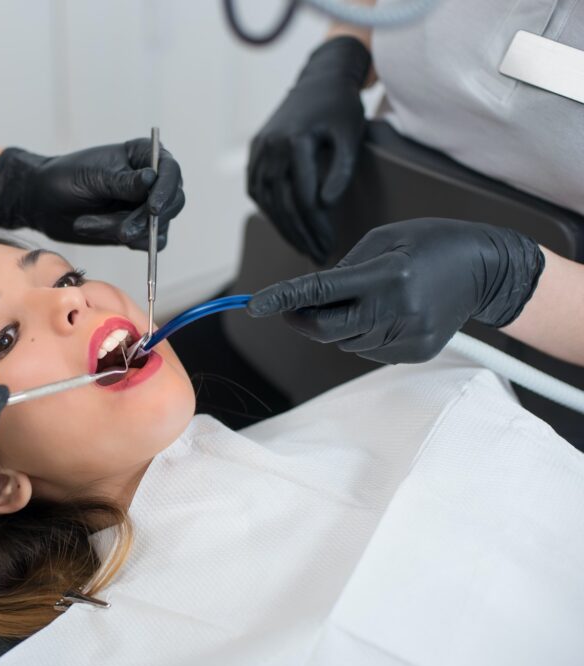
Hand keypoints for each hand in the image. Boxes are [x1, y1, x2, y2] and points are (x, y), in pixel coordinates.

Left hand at [0, 138, 184, 249]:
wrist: (42, 202)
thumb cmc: (64, 178)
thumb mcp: (92, 176)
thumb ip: (123, 182)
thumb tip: (152, 180)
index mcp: (143, 156)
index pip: (170, 171)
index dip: (166, 190)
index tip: (152, 209)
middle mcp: (152, 181)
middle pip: (172, 203)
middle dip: (145, 220)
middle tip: (121, 231)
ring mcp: (146, 207)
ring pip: (157, 228)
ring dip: (123, 230)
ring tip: (87, 223)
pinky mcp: (138, 230)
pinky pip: (147, 243)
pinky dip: (123, 240)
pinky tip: (93, 228)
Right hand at [247, 36, 370, 264]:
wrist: (320, 79)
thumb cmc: (341, 108)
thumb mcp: (350, 136)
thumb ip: (341, 170)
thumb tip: (325, 205)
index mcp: (295, 141)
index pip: (305, 198)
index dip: (317, 227)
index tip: (329, 246)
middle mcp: (271, 146)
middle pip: (283, 204)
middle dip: (301, 235)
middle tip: (317, 255)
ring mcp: (259, 149)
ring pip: (266, 200)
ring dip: (283, 228)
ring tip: (302, 246)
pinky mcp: (254, 151)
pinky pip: (257, 189)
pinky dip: (269, 211)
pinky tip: (284, 225)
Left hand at [247, 219, 544, 363]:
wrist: (485, 270)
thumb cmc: (429, 244)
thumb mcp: (384, 239)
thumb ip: (343, 269)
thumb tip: (307, 297)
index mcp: (387, 275)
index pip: (321, 291)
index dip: (283, 299)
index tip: (254, 306)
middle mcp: (397, 310)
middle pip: (325, 329)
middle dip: (302, 319)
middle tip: (294, 306)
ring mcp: (408, 336)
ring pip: (345, 342)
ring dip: (336, 324)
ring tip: (362, 299)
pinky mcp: (415, 352)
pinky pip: (367, 350)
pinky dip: (362, 334)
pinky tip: (384, 313)